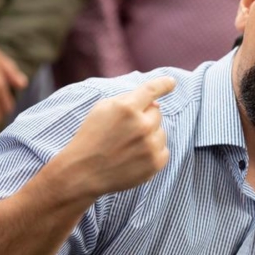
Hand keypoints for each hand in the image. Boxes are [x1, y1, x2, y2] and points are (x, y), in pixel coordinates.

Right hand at [50, 77, 176, 196]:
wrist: (83, 172)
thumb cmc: (91, 137)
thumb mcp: (102, 109)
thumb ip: (127, 100)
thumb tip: (156, 104)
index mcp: (127, 108)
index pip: (152, 90)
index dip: (164, 84)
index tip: (171, 82)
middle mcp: (142, 125)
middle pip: (157, 113)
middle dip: (145, 118)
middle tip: (126, 131)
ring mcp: (150, 146)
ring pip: (161, 132)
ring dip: (149, 135)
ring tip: (128, 146)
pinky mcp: (155, 163)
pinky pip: (164, 150)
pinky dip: (153, 152)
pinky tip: (135, 157)